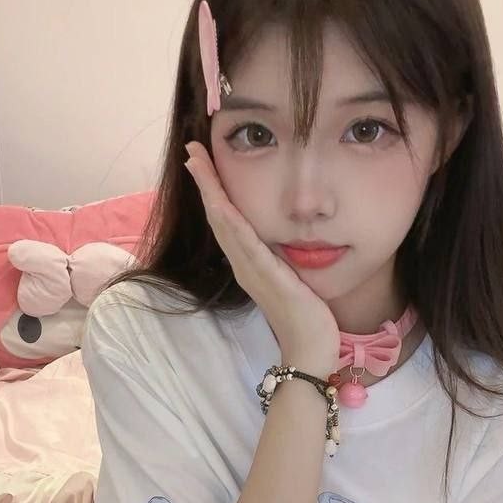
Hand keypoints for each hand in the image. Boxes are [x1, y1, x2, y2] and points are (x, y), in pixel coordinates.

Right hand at [184, 142, 338, 375]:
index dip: (214, 190)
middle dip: (205, 181)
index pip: (227, 220)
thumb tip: (284, 240)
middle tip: (193, 150)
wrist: (310, 352)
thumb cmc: (306, 319)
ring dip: (210, 190)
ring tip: (197, 162)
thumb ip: (283, 260)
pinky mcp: (266, 277)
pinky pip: (244, 243)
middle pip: (218, 216)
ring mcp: (252, 270)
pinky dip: (230, 220)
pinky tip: (220, 201)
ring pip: (224, 223)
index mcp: (250, 264)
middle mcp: (244, 265)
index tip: (204, 162)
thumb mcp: (292, 279)